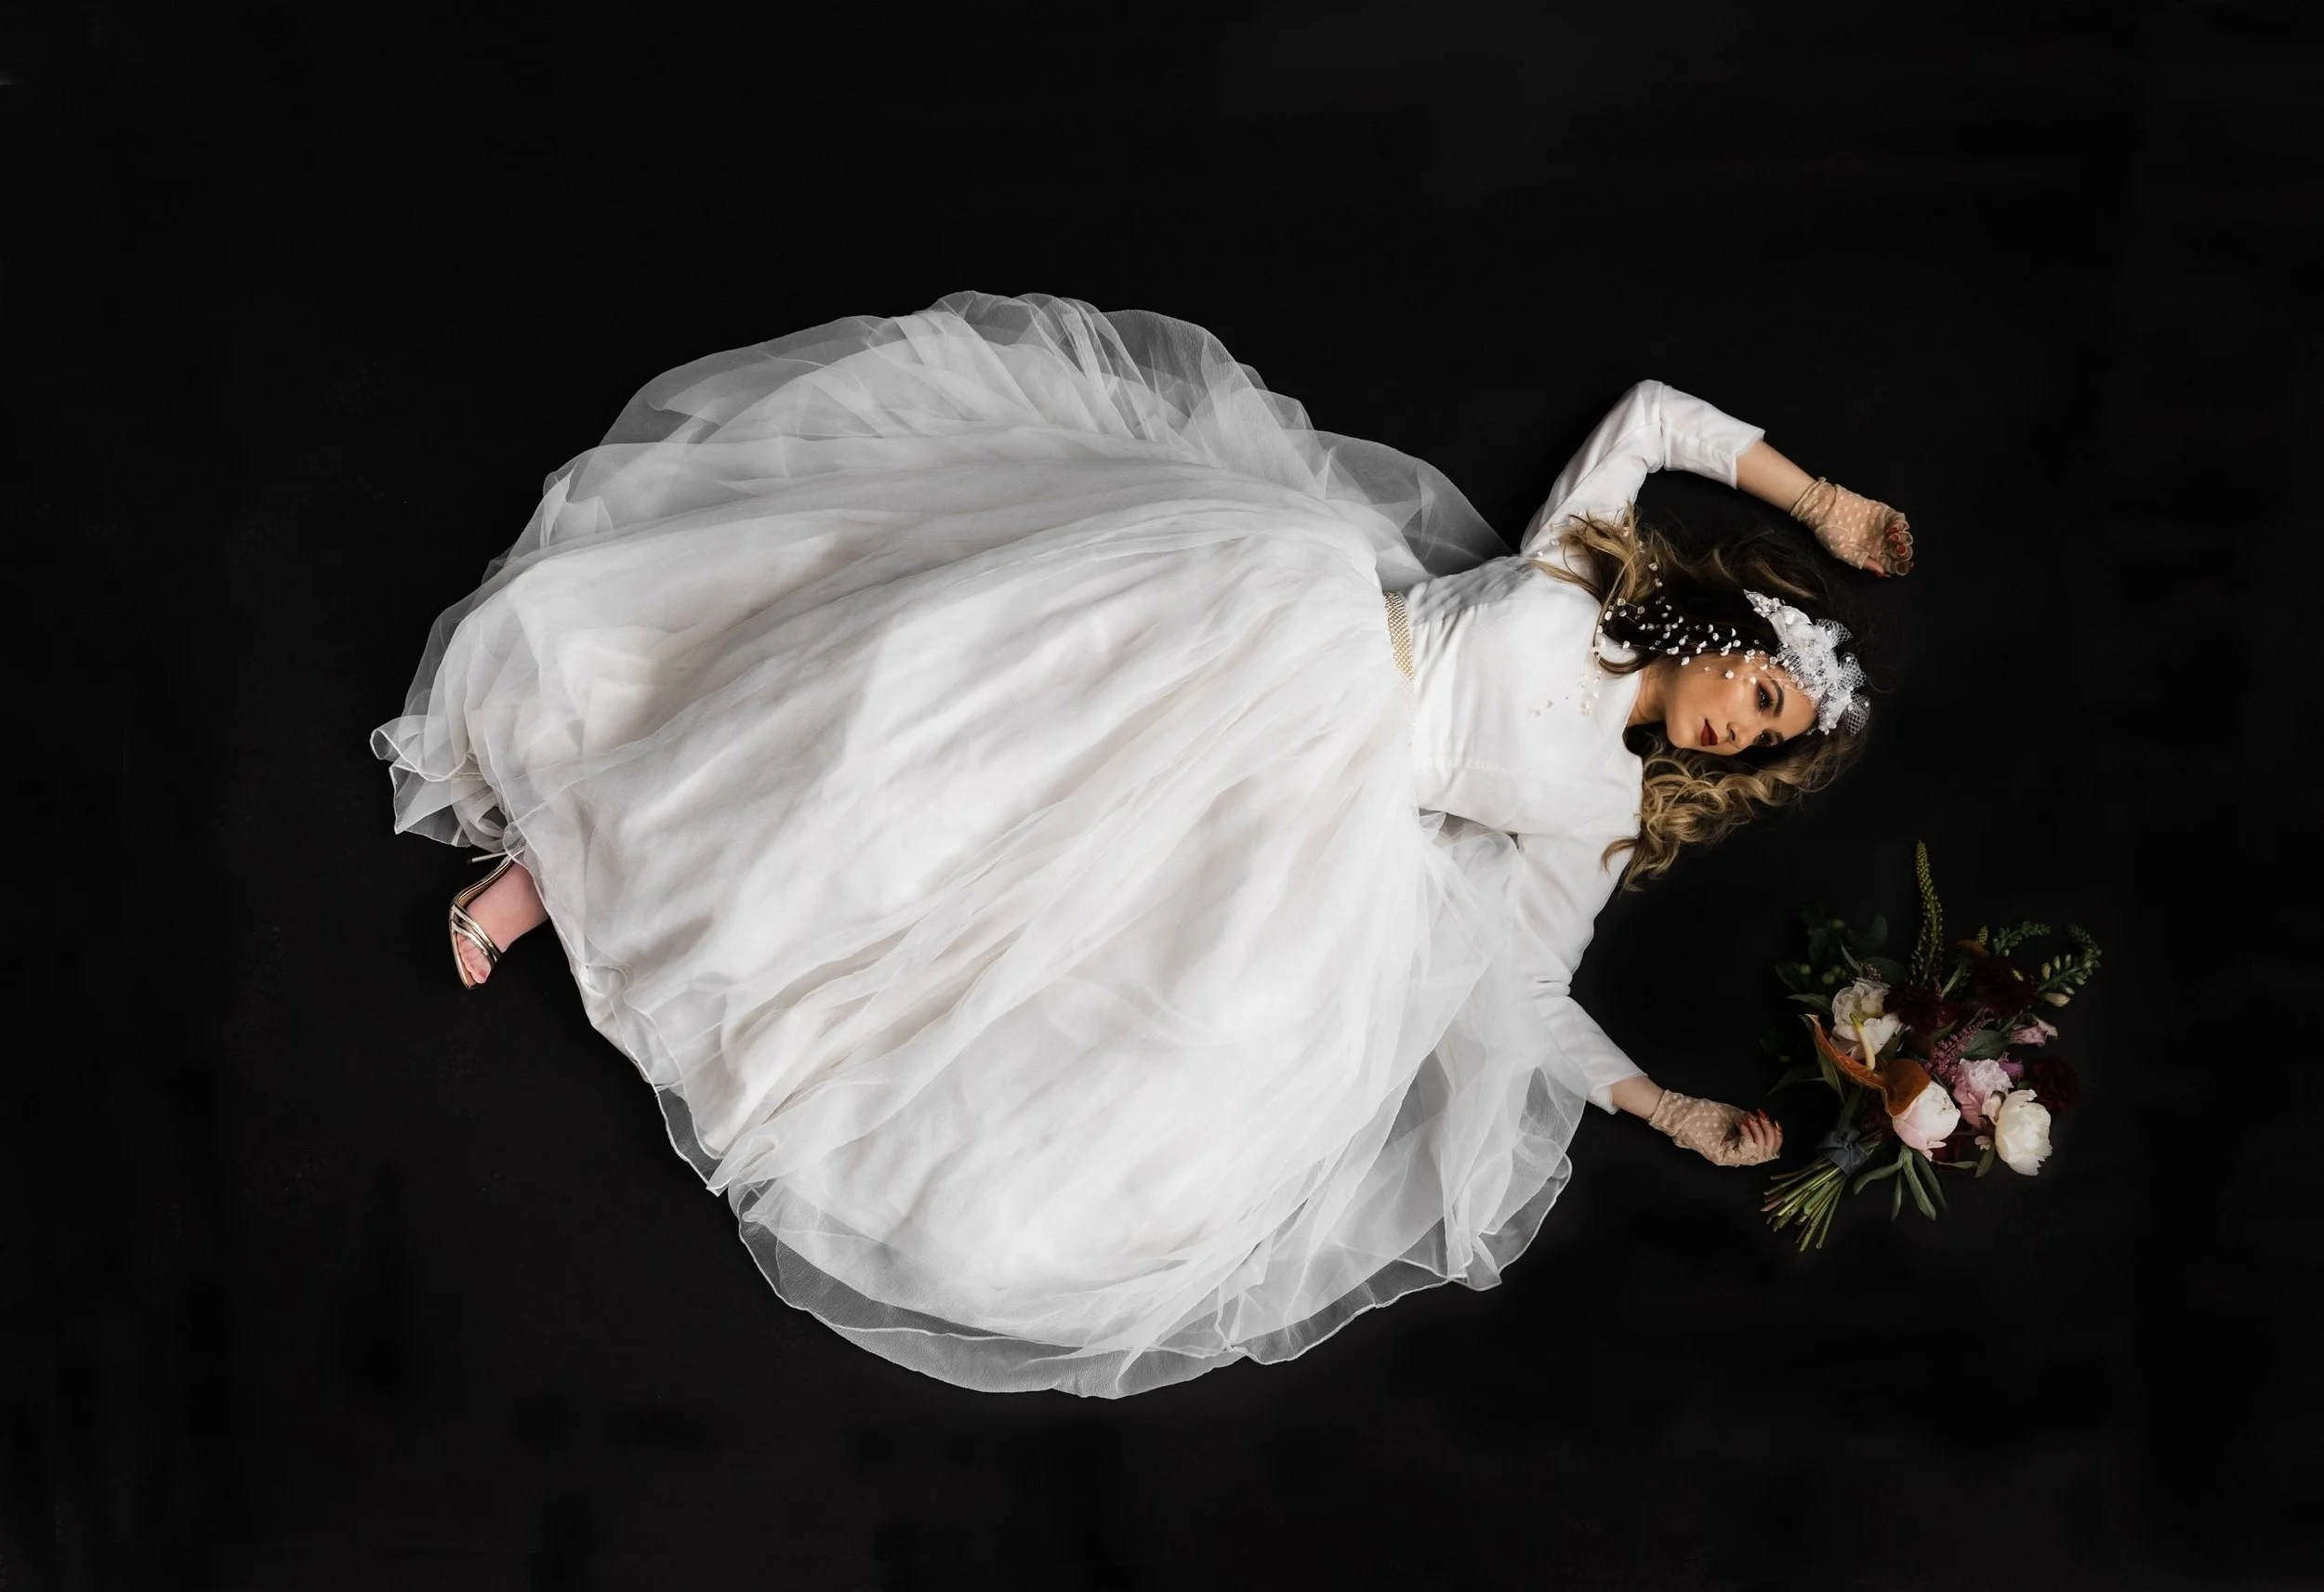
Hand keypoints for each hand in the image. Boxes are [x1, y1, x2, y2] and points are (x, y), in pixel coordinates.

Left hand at [1646, 1089, 1784, 1166]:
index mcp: (1736, 1147)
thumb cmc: (1702, 1112)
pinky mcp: (1720, 1156)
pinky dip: (1750, 1136)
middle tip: (1763, 1118)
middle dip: (1769, 1134)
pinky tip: (1745, 1123)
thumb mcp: (1732, 1115)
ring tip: (1753, 1118)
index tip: (1773, 1121)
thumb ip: (1748, 1122)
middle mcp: (1733, 1157)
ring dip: (1760, 1133)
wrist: (1679, 1113)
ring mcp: (1727, 1158)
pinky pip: (1745, 1152)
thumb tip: (1764, 1122)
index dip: (1774, 1137)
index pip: (1765, 1150)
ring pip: (1757, 1154)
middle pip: (1765, 1155)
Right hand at [1789, 479, 1913, 577]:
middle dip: (1905, 553)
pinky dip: (1901, 525)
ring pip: (1903, 535)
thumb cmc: (1830, 533)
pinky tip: (1892, 529)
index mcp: (1871, 554)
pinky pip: (1900, 519)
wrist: (1824, 510)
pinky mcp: (1883, 513)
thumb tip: (1883, 572)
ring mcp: (1883, 527)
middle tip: (1899, 551)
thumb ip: (1863, 561)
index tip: (1904, 567)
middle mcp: (1880, 542)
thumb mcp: (1843, 552)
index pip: (1891, 563)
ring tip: (1893, 539)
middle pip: (1900, 550)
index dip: (1901, 567)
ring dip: (1904, 539)